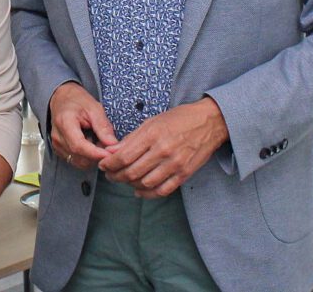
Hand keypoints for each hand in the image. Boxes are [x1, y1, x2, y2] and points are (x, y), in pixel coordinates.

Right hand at [48, 82, 117, 169]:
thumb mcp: (94, 108)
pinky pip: (75, 160)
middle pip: (79, 156)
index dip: (95, 153)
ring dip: (92, 157)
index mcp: (65, 122)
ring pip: (78, 161)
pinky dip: (86, 157)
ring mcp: (57, 144)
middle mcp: (58, 136)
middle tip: (108, 145)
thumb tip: (113, 144)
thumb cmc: (76, 100)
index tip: (109, 154)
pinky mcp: (59, 150)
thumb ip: (103, 127)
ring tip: (99, 142)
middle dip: (96, 155)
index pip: (79, 145)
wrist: (62, 98)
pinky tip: (91, 144)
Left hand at [99, 97, 227, 198]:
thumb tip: (110, 150)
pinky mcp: (184, 174)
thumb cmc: (178, 119)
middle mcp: (163, 151)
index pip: (123, 156)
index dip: (109, 164)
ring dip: (130, 185)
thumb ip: (131, 138)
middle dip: (116, 176)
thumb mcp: (152, 122)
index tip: (103, 165)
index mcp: (152, 135)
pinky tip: (140, 191)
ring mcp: (175, 164)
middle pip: (132, 172)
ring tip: (124, 180)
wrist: (209, 122)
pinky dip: (148, 193)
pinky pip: (162, 190)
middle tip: (110, 175)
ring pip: (145, 183)